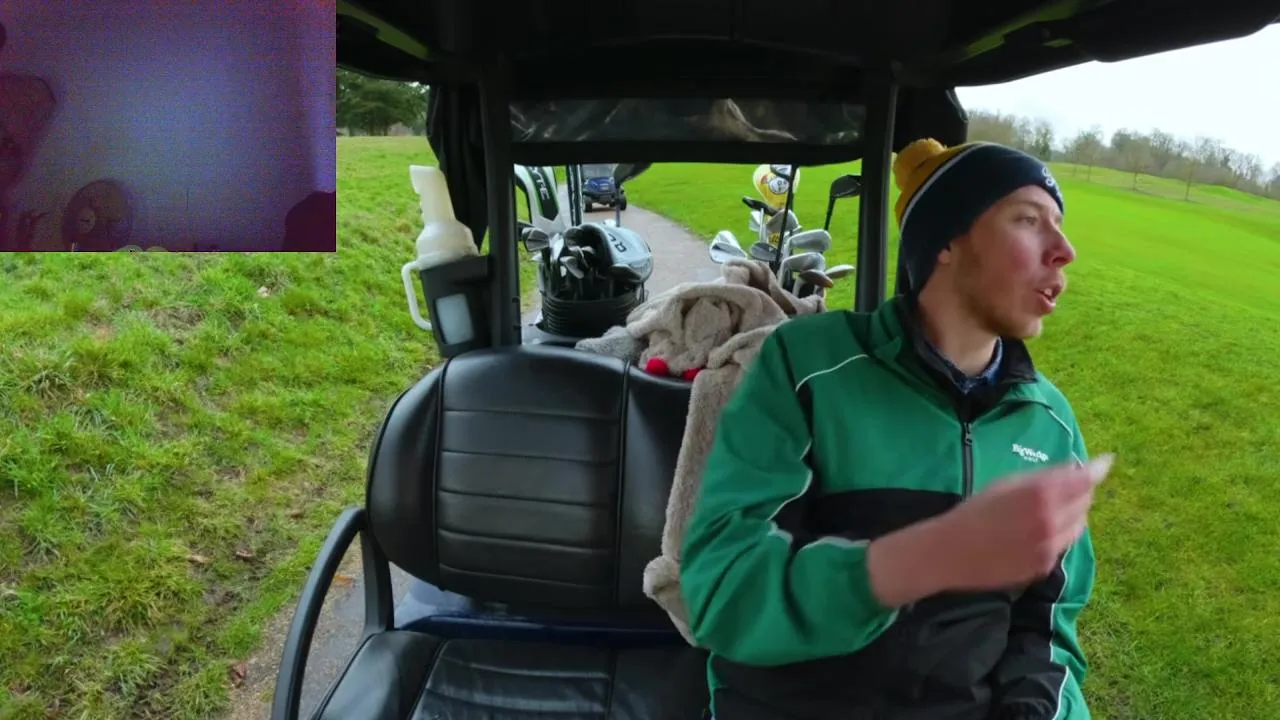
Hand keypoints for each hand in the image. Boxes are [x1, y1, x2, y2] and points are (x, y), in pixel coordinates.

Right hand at [932, 455, 1113, 592]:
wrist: (952, 551)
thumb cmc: (974, 510)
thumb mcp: (1007, 483)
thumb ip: (1044, 477)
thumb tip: (1075, 470)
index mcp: (1040, 493)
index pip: (1084, 479)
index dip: (1098, 468)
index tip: (1106, 462)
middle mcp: (1051, 520)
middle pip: (1085, 501)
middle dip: (1081, 491)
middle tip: (1067, 486)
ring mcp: (1051, 546)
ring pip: (1079, 525)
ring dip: (1074, 513)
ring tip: (1050, 510)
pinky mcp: (1046, 565)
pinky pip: (1063, 544)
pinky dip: (1058, 534)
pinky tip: (1035, 532)